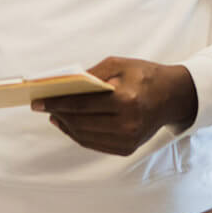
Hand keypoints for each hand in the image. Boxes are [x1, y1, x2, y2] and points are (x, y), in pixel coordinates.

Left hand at [33, 57, 198, 155]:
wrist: (173, 96)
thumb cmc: (145, 75)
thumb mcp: (119, 64)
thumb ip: (91, 73)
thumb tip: (63, 84)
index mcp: (126, 100)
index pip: (82, 104)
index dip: (56, 103)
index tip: (38, 101)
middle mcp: (127, 124)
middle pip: (80, 122)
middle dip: (57, 114)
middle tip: (41, 107)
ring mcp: (128, 139)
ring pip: (85, 136)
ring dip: (66, 126)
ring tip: (54, 115)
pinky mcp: (128, 148)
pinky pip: (95, 144)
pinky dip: (79, 135)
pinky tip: (69, 124)